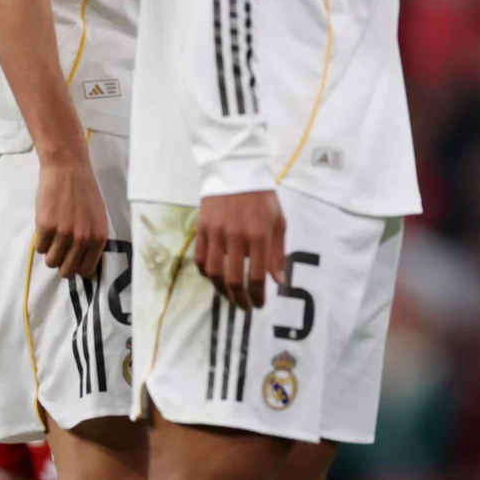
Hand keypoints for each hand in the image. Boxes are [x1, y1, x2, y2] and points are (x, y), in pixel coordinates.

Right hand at [34, 154, 109, 280]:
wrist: (68, 169)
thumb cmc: (84, 192)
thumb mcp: (97, 218)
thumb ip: (93, 239)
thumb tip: (85, 262)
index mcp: (99, 237)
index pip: (87, 270)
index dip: (77, 267)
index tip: (72, 260)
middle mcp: (83, 239)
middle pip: (67, 271)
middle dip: (62, 264)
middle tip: (59, 250)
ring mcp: (64, 234)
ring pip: (51, 262)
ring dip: (50, 252)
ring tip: (53, 236)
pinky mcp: (46, 227)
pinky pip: (39, 248)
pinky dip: (41, 241)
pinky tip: (46, 226)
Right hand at [196, 190, 286, 308]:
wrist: (236, 172)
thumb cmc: (262, 199)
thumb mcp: (279, 222)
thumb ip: (278, 253)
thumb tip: (278, 281)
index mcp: (259, 235)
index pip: (257, 275)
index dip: (258, 295)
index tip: (259, 304)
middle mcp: (236, 237)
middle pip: (233, 279)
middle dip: (240, 299)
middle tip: (245, 306)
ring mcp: (216, 234)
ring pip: (214, 274)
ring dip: (222, 291)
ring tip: (230, 296)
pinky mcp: (202, 230)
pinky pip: (200, 260)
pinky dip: (206, 274)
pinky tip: (215, 278)